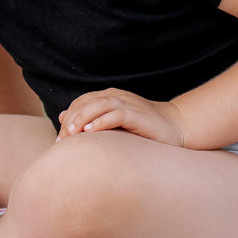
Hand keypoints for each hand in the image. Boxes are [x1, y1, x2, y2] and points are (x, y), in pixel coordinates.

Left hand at [58, 88, 189, 145]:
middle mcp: (116, 97)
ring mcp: (128, 104)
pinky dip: (101, 121)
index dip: (68, 118)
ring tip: (71, 133)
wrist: (177, 126)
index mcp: (109, 97)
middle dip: (71, 120)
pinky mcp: (138, 115)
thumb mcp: (114, 123)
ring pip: (98, 105)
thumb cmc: (143, 129)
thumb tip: (62, 118)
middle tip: (62, 140)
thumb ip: (91, 119)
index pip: (80, 103)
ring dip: (82, 118)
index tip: (60, 140)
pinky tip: (90, 131)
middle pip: (86, 103)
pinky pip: (116, 114)